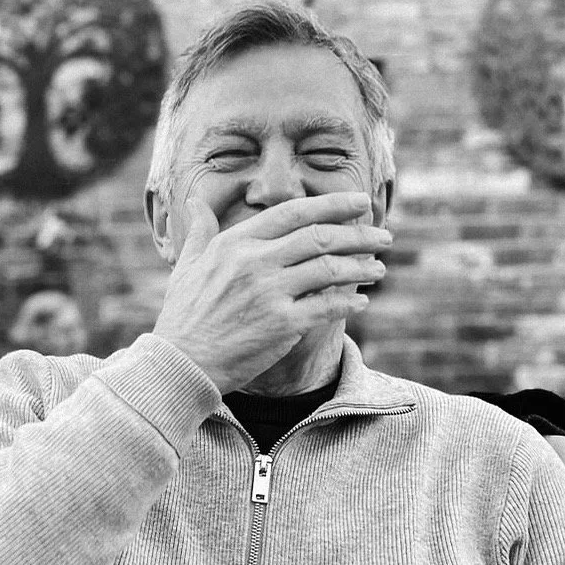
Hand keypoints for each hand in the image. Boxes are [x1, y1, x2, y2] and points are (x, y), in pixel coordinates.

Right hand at [152, 192, 391, 392]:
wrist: (180, 362)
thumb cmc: (183, 316)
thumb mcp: (187, 266)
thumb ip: (200, 231)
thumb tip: (195, 201)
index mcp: (235, 243)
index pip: (293, 213)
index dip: (332, 204)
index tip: (359, 202)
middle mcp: (254, 262)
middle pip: (320, 236)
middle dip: (359, 233)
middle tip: (383, 235)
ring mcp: (269, 292)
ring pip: (330, 269)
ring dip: (362, 267)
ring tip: (379, 268)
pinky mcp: (281, 324)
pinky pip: (327, 306)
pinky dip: (349, 301)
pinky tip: (362, 301)